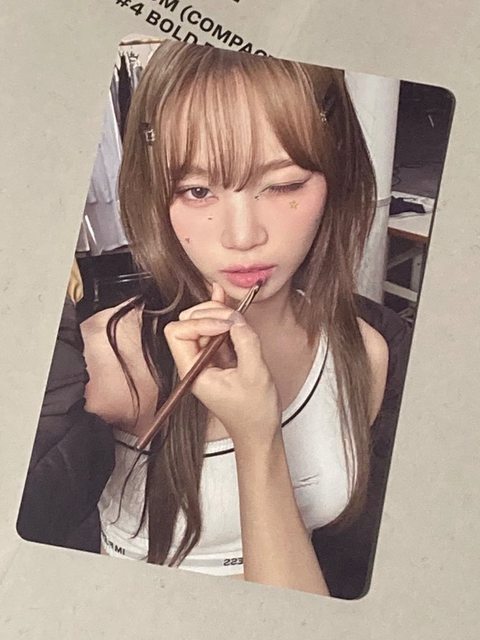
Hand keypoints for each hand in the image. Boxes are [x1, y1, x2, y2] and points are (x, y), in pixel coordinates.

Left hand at [163, 283, 281, 450]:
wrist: (259, 434)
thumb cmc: (253, 415)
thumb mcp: (254, 374)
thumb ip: (245, 342)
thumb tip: (237, 318)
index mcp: (194, 372)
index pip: (178, 333)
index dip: (200, 322)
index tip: (225, 324)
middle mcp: (195, 364)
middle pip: (187, 323)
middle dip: (208, 313)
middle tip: (231, 314)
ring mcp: (207, 360)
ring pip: (201, 324)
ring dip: (217, 314)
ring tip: (235, 313)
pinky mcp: (220, 358)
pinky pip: (215, 332)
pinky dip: (224, 319)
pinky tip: (234, 311)